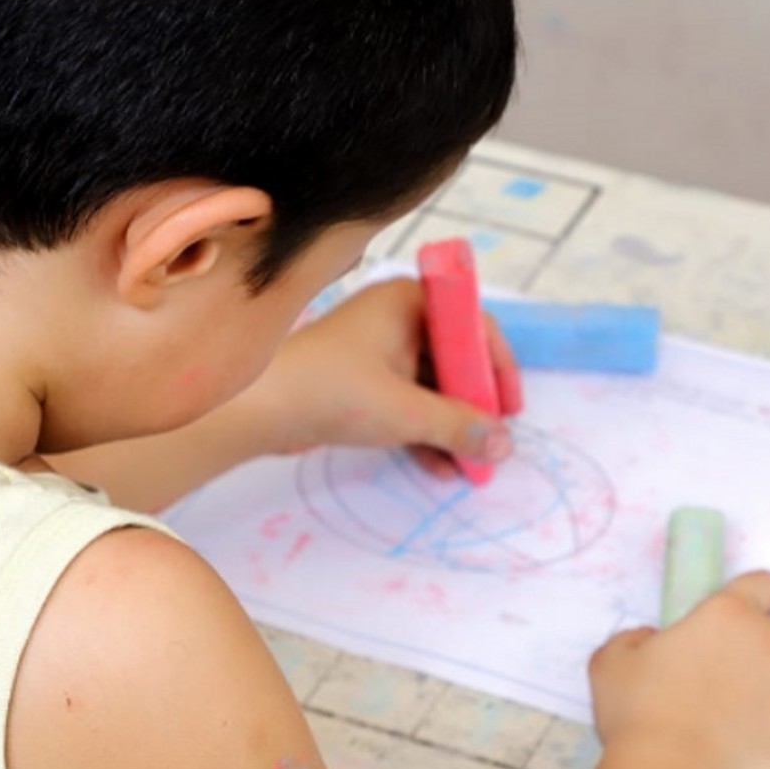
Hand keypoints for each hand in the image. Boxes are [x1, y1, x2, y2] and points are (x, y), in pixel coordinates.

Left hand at [250, 278, 522, 474]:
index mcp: (409, 300)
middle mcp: (395, 316)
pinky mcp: (359, 379)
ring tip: (470, 466)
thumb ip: (459, 427)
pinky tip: (440, 467)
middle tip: (491, 443)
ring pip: (429, 385)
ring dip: (450, 425)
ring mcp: (375, 348)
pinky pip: (404, 400)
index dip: (497, 368)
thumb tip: (505, 444)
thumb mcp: (406, 412)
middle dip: (473, 406)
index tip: (510, 409)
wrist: (259, 408)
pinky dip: (422, 429)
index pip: (473, 326)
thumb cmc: (333, 391)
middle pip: (453, 358)